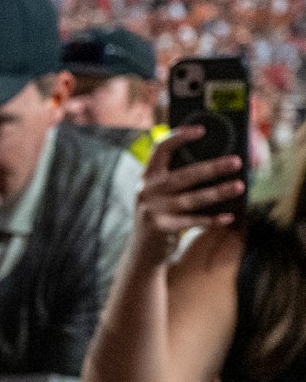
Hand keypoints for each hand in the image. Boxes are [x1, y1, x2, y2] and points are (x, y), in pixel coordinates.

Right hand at [130, 126, 245, 262]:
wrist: (142, 251)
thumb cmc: (162, 216)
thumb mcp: (161, 194)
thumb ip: (177, 179)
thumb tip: (219, 165)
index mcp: (148, 177)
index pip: (160, 149)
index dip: (180, 136)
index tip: (202, 130)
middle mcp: (146, 191)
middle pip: (184, 175)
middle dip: (212, 168)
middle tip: (237, 162)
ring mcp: (152, 210)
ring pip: (191, 199)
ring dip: (218, 192)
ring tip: (239, 186)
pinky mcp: (160, 228)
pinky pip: (191, 222)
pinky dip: (211, 220)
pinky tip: (228, 217)